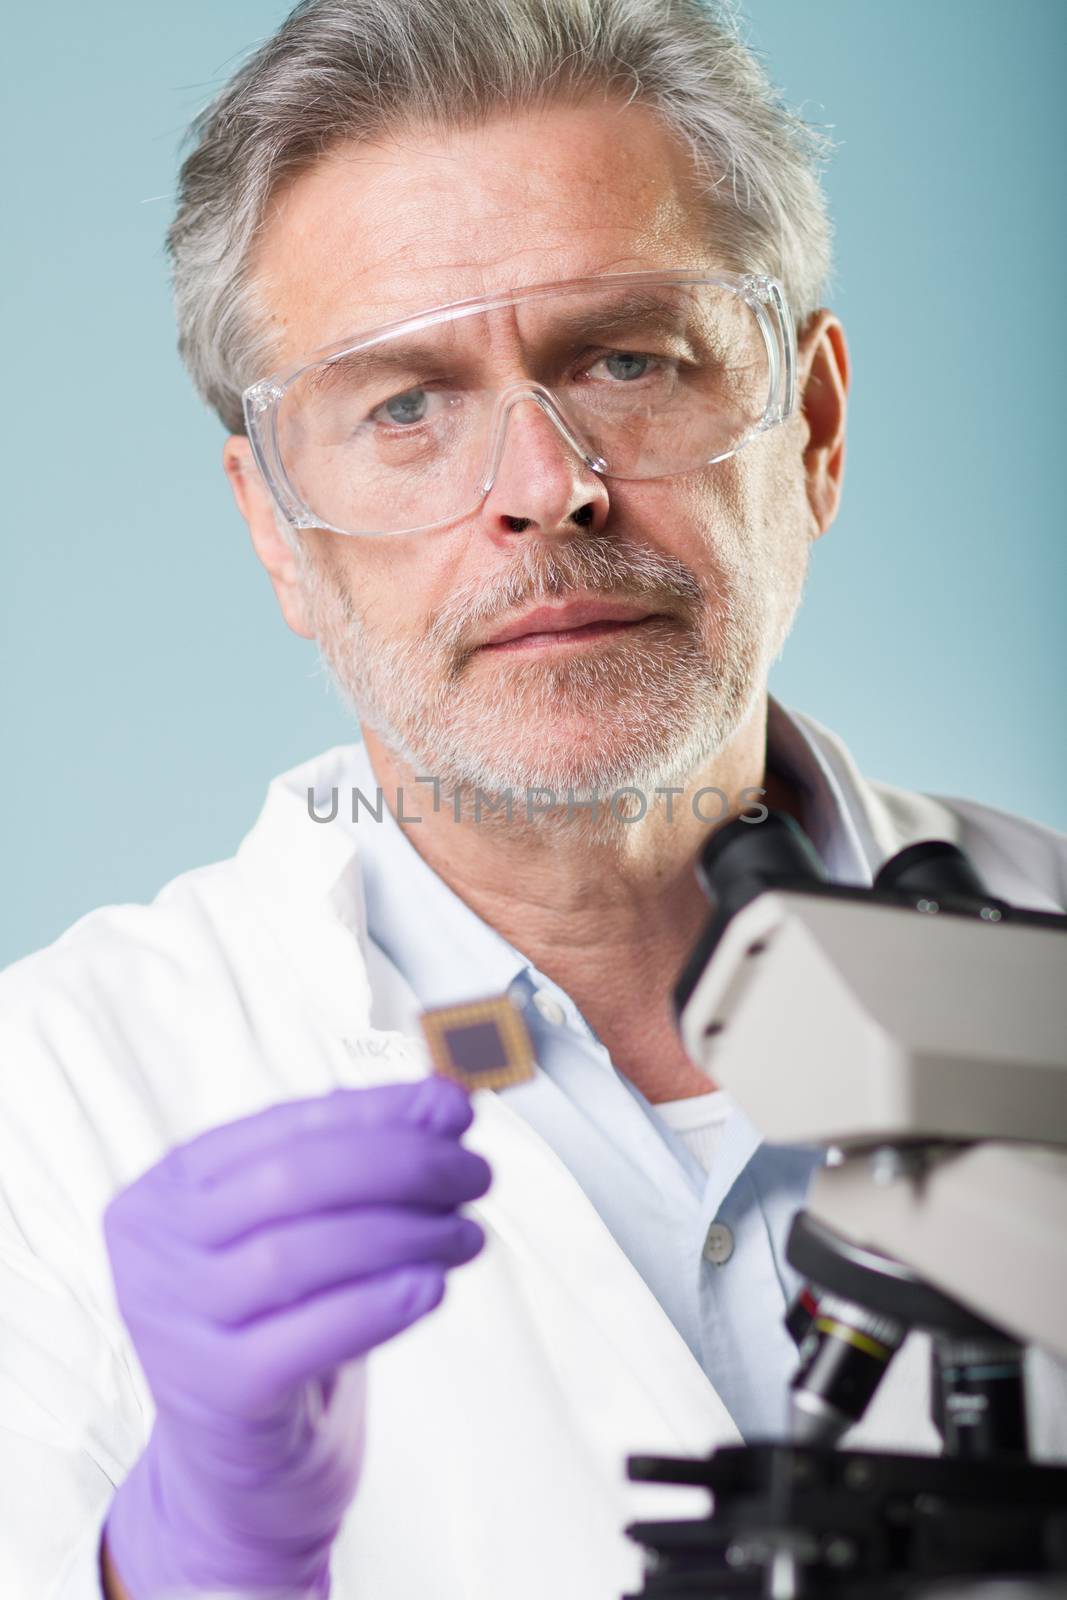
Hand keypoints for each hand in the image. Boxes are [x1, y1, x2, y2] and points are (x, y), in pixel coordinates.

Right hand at [101, 1077, 489, 1597]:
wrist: (244, 1471)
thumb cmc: (281, 1326)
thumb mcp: (308, 1232)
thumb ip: (361, 1160)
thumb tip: (445, 1098)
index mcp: (168, 1187)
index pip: (282, 1124)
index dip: (378, 1111)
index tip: (453, 1108)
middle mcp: (153, 1249)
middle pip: (290, 1180)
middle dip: (401, 1164)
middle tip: (475, 1173)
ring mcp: (174, 1323)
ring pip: (301, 1254)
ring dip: (406, 1234)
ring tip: (468, 1235)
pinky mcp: (217, 1394)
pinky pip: (310, 1336)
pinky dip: (381, 1305)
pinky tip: (434, 1287)